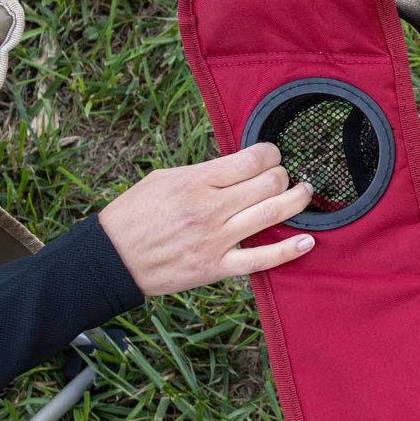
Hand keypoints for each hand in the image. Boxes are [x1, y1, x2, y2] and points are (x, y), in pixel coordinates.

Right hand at [99, 143, 317, 296]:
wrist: (111, 259)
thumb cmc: (134, 215)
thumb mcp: (164, 179)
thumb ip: (203, 172)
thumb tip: (238, 165)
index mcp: (196, 181)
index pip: (252, 160)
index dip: (270, 153)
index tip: (272, 155)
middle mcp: (211, 208)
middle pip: (269, 184)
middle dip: (284, 175)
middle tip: (284, 176)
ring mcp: (216, 239)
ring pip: (272, 214)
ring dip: (296, 201)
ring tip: (305, 193)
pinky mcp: (217, 267)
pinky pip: (261, 259)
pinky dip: (288, 250)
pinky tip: (308, 241)